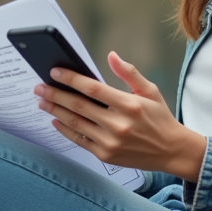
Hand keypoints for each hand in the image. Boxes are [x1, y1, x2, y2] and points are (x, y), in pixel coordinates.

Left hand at [35, 51, 206, 180]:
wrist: (172, 151)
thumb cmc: (159, 118)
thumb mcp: (150, 91)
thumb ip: (129, 72)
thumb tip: (111, 55)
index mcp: (129, 105)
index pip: (92, 88)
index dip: (71, 79)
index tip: (55, 72)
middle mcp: (118, 124)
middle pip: (78, 106)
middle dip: (55, 95)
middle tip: (39, 87)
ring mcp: (110, 142)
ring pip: (75, 123)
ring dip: (56, 111)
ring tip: (42, 102)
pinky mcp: (105, 155)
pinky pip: (79, 141)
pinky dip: (65, 130)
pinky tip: (55, 120)